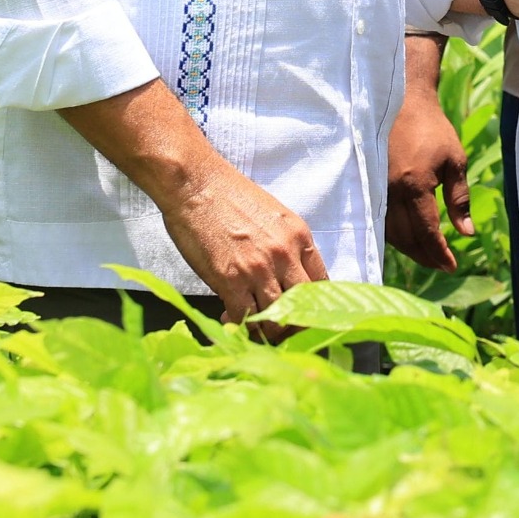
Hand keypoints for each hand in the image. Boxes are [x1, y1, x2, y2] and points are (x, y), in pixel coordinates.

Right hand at [57, 80, 327, 325]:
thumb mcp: (273, 215)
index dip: (314, 307)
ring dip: (267, 330)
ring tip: (256, 331)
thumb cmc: (230, 196)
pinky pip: (245, 317)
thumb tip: (289, 276)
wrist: (196, 184)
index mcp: (300, 236)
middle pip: (303, 307)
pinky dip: (240, 326)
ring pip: (275, 317)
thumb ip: (286, 245)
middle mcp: (285, 255)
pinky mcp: (230, 280)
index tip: (305, 317)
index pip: (322, 284)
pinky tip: (230, 320)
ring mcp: (258, 269)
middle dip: (295, 326)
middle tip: (282, 333)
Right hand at [386, 35, 468, 271]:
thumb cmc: (433, 129)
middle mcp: (391, 191)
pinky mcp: (369, 184)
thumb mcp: (455, 161)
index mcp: (414, 186)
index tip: (452, 266)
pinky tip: (408, 239)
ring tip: (428, 256)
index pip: (427, 232)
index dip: (439, 253)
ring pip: (390, 234)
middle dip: (426, 257)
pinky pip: (380, 220)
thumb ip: (459, 199)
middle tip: (443, 265)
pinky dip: (395, 236)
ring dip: (409, 250)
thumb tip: (466, 233)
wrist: (402, 102)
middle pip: (406, 239)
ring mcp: (376, 188)